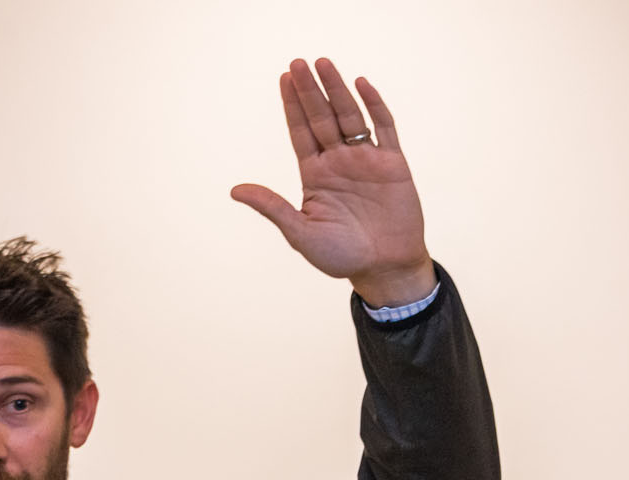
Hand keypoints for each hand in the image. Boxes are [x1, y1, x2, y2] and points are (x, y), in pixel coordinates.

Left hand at [231, 57, 435, 307]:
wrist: (384, 268)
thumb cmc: (341, 257)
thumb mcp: (300, 233)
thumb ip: (272, 207)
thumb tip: (235, 190)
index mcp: (315, 175)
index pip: (301, 132)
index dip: (292, 106)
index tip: (284, 78)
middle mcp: (338, 161)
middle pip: (322, 117)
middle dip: (310, 90)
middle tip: (298, 62)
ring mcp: (366, 160)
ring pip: (350, 116)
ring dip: (337, 90)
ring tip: (323, 63)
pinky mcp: (393, 164)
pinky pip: (384, 128)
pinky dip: (374, 105)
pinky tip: (361, 85)